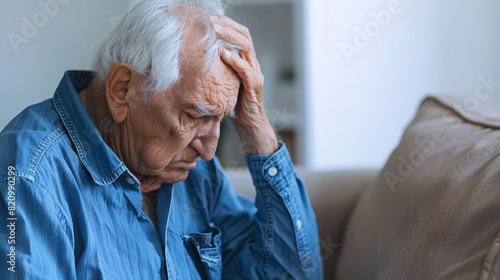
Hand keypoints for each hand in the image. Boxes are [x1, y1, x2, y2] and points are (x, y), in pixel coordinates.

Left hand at [210, 15, 277, 154]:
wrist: (250, 125)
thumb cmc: (235, 106)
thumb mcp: (223, 84)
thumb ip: (216, 71)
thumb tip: (193, 61)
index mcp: (246, 61)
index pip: (240, 35)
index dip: (227, 24)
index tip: (209, 17)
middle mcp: (253, 64)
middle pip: (244, 35)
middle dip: (227, 25)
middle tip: (209, 19)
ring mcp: (256, 74)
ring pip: (246, 47)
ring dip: (229, 36)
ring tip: (215, 29)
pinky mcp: (255, 86)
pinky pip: (246, 70)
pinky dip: (235, 60)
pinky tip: (223, 54)